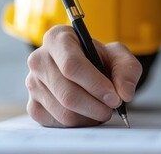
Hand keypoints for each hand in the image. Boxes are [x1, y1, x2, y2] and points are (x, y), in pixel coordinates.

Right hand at [25, 25, 141, 126]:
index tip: (114, 97)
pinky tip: (87, 113)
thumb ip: (128, 70)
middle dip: (96, 106)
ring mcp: (33, 84)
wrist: (87, 70)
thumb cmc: (100, 59)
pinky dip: (78, 123)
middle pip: (67, 93)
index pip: (72, 65)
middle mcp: (39, 59)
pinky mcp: (33, 106)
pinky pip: (57, 123)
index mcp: (57, 38)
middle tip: (112, 108)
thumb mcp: (119, 57)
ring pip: (63, 112)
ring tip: (102, 109)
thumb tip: (124, 93)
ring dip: (89, 117)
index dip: (95, 85)